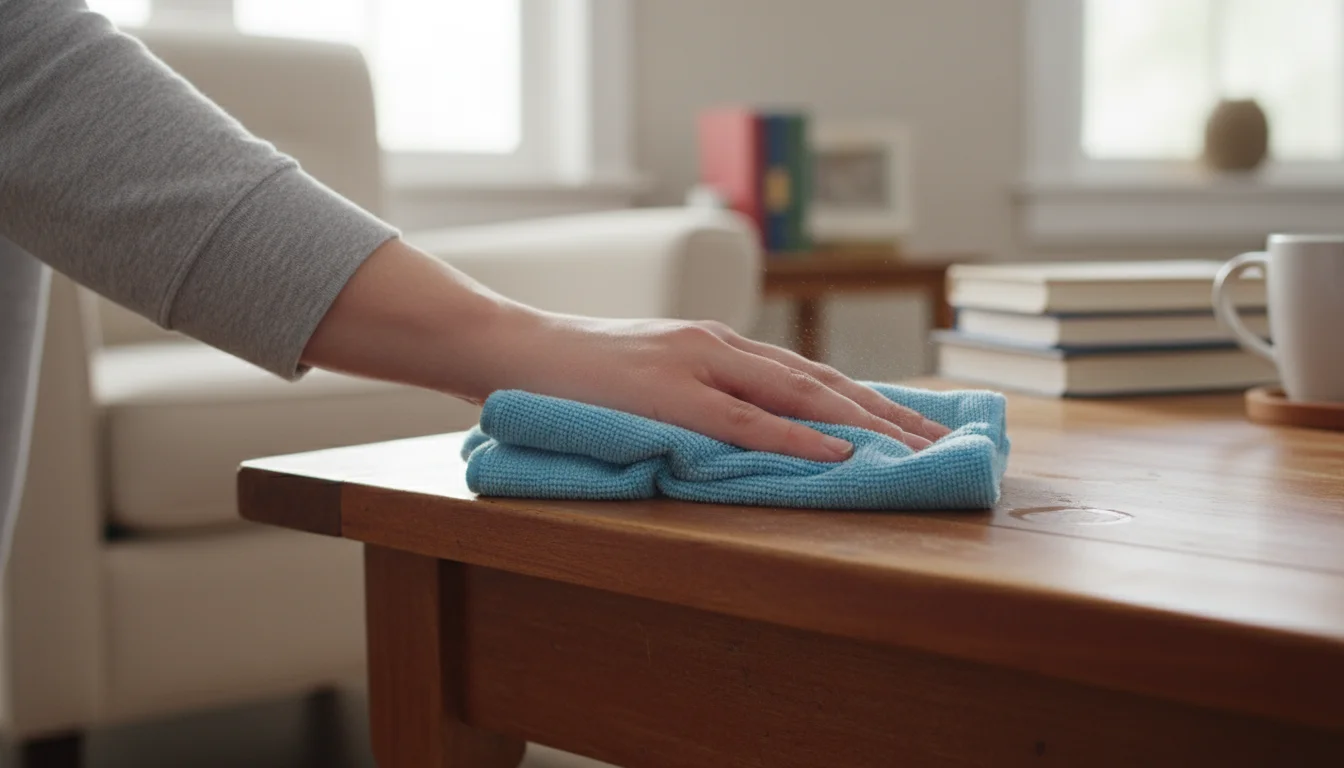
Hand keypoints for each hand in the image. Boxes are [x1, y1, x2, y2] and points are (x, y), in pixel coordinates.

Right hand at [477, 312, 951, 461]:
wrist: (513, 349)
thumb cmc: (578, 375)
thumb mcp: (652, 382)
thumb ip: (701, 399)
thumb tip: (752, 436)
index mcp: (718, 346)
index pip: (809, 374)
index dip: (867, 398)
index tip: (914, 423)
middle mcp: (718, 346)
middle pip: (821, 381)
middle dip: (886, 411)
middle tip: (940, 440)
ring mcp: (694, 364)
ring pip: (797, 394)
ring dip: (862, 422)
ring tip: (911, 447)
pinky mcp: (666, 393)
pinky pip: (744, 420)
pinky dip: (796, 438)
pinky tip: (838, 452)